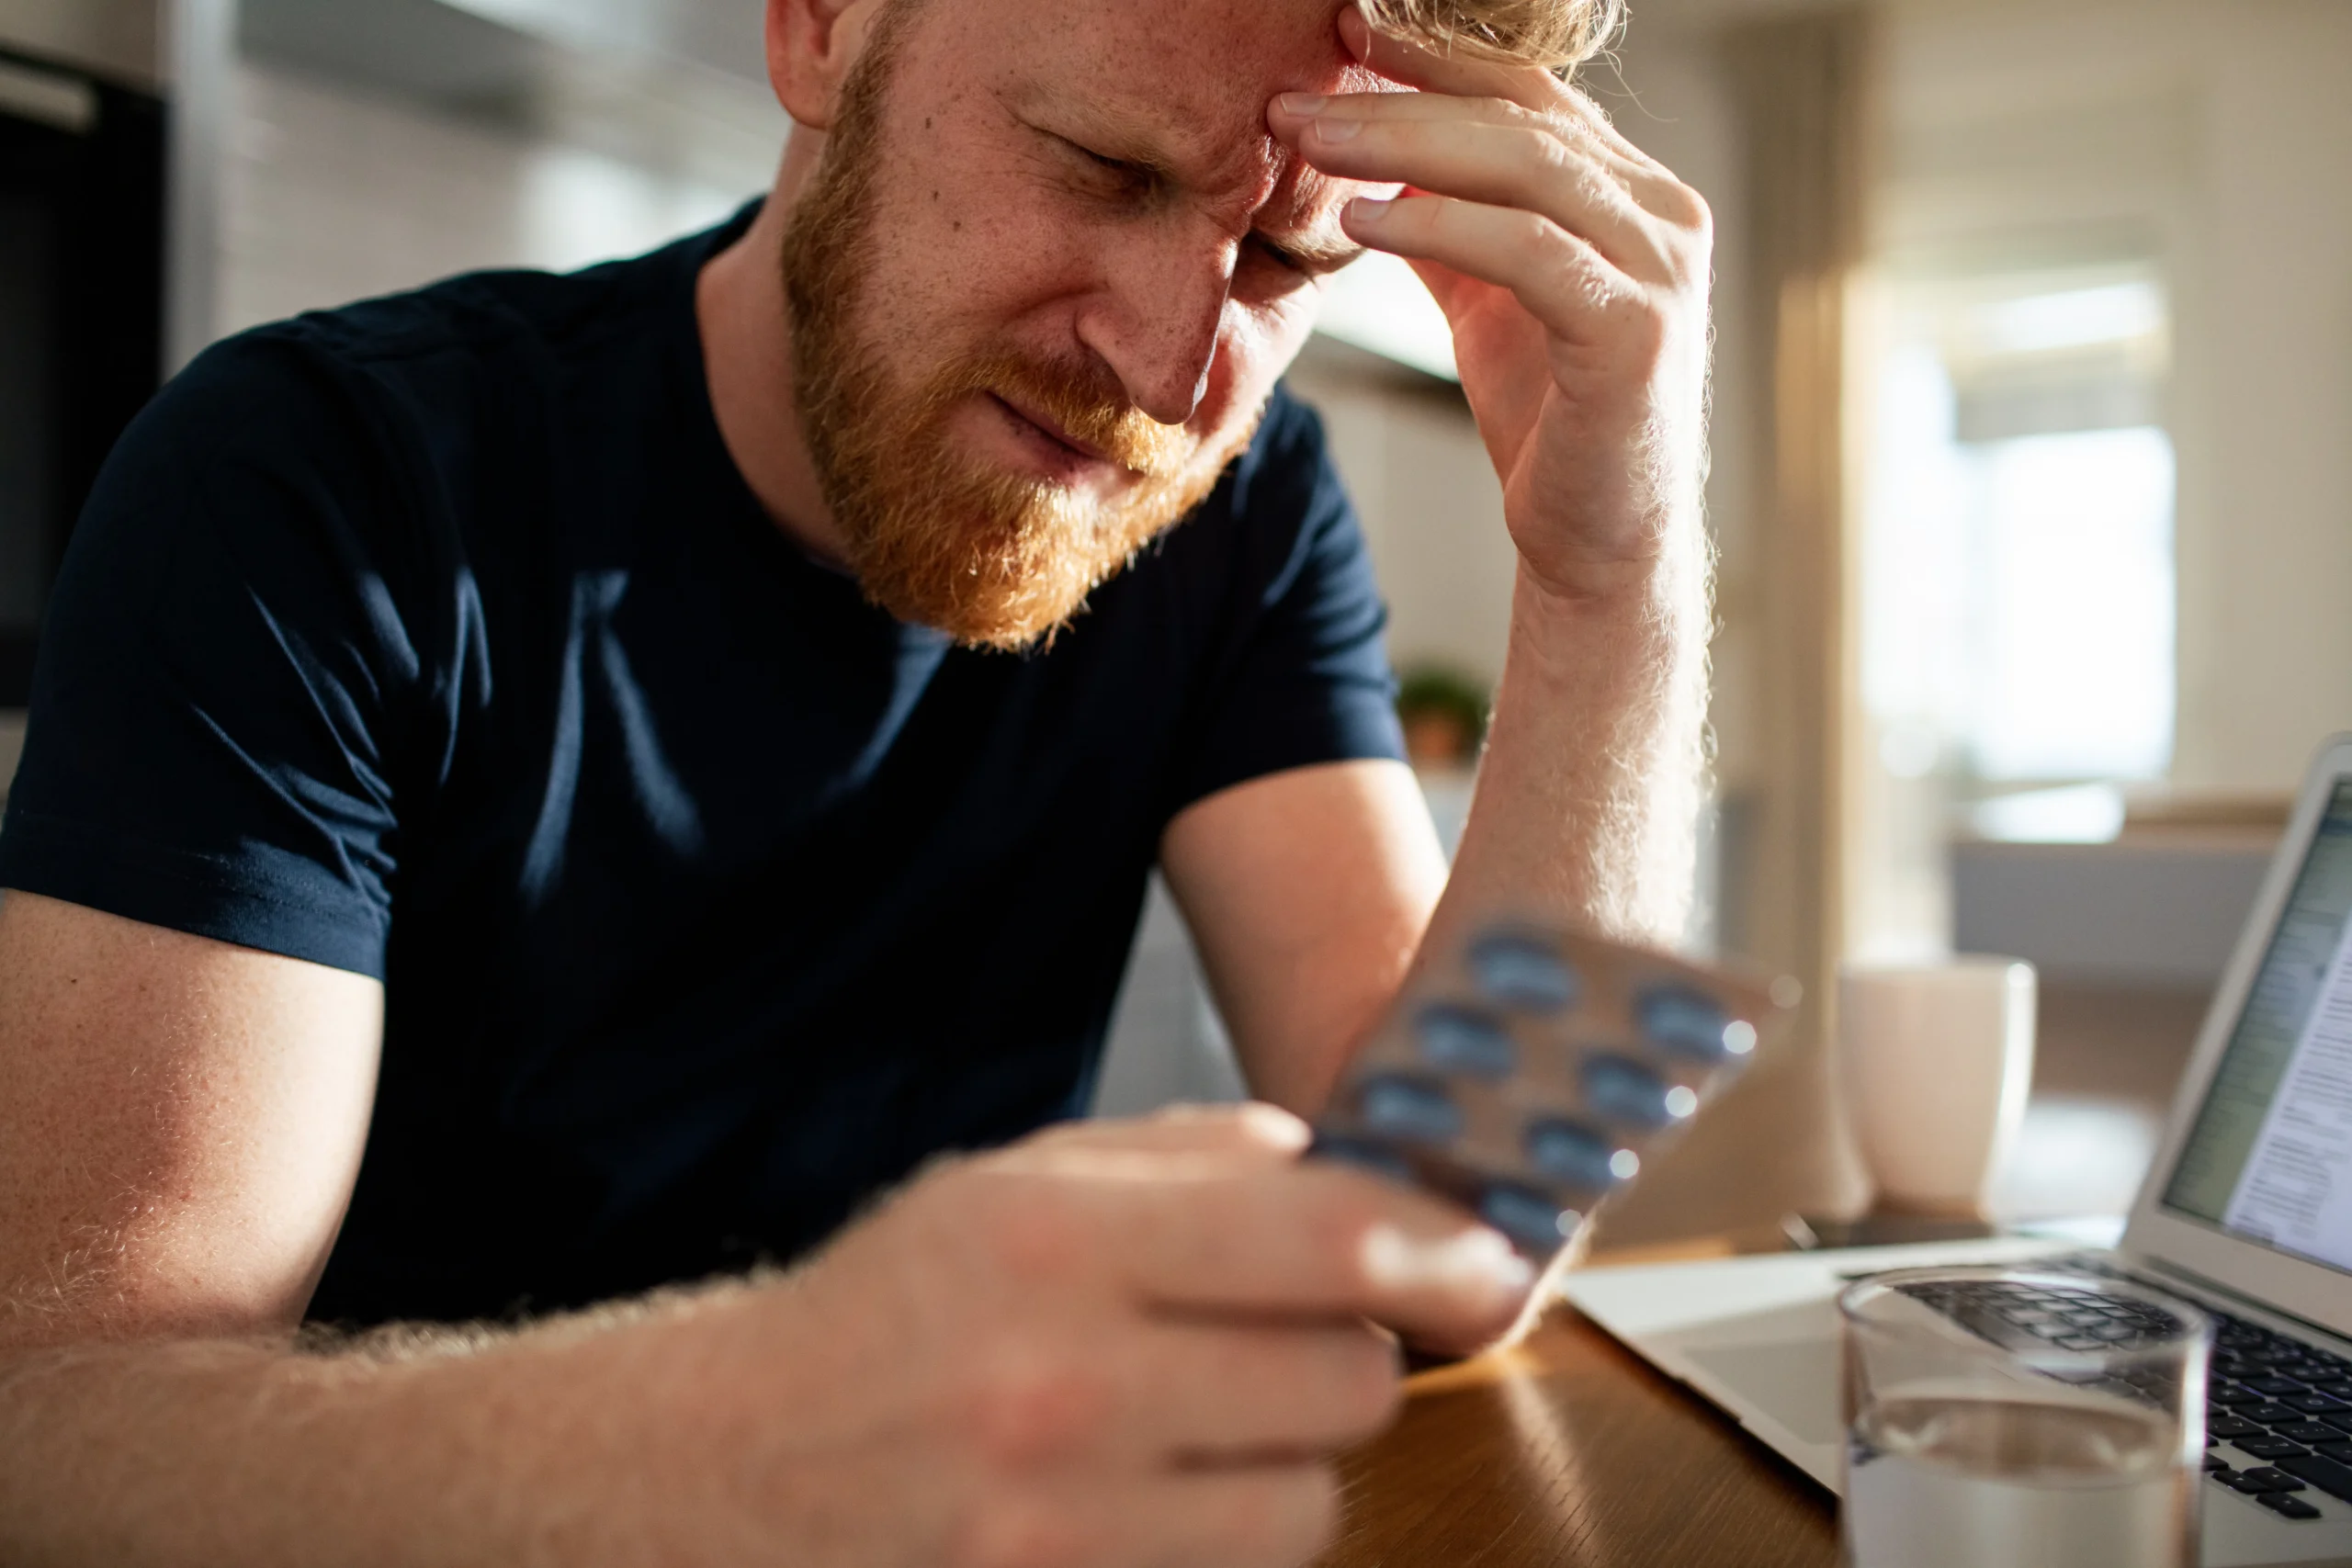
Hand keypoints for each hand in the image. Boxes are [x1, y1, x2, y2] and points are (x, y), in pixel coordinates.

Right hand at [678, 1105, 1533, 1567]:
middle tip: (1290, 1339)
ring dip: (1291, 1463)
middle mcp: (1064, 1388)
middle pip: (1348, 1384)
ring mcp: (1061, 1528)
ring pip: (1311, 1506)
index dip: (1439, 1249)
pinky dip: (1233, 1541)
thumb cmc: (882, 1312)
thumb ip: (1176, 1157)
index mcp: (1055, 1243)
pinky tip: (1164, 1500)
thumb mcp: (1004, 1184)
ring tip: (1205, 1429)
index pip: (1322, 1241)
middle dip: (1349, 1354)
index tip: (1484, 1258)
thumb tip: (1327, 1158)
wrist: (723, 1470)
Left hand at [1270, 9, 1713, 605]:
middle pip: (1521, 121)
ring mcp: (1659, 272)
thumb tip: (1371, 163)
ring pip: (1526, 171)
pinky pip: (1529, 253)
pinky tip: (1365, 220)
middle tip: (1298, 97)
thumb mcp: (1490, 305)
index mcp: (1633, 197)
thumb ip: (1451, 231)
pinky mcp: (1635, 334)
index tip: (1347, 31)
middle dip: (1400, 98)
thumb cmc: (1552, 426)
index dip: (1437, 57)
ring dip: (1405, 146)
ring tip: (1313, 143)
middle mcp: (1663, 217)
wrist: (1601, 546)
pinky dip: (1442, 225)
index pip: (1532, 96)